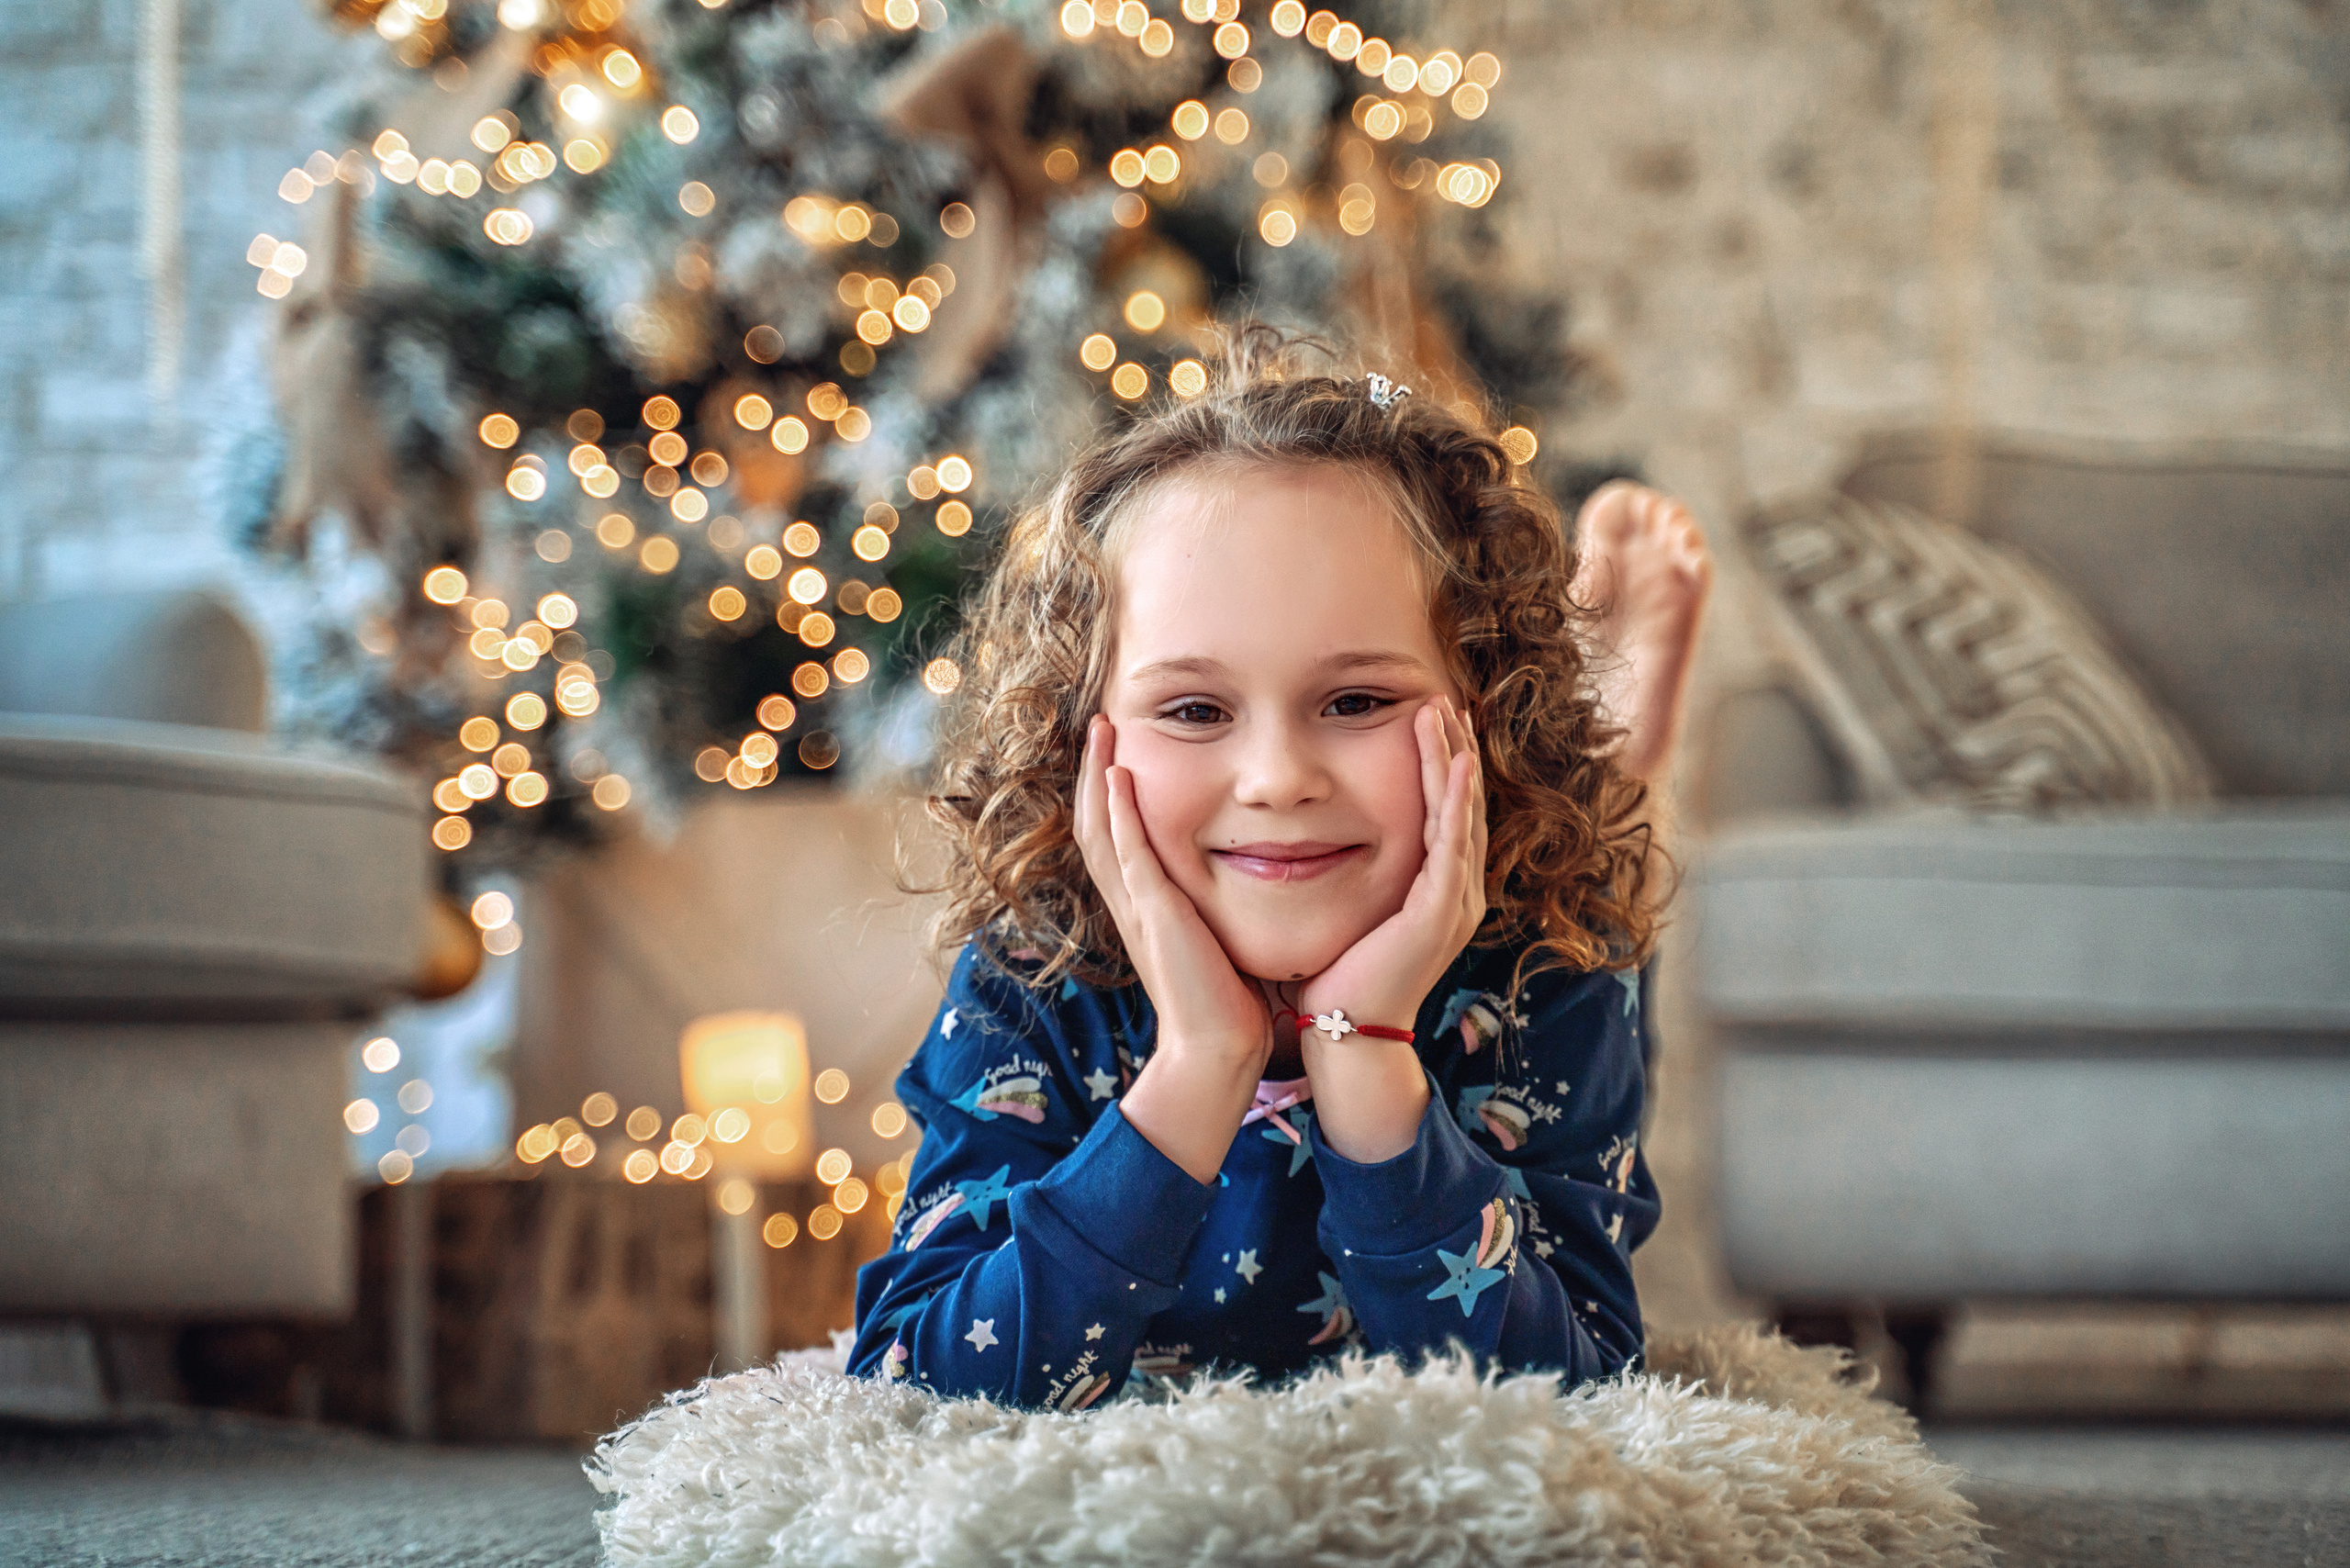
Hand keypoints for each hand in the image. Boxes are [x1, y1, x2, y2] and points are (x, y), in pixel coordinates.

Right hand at [1073, 715, 1270, 1179]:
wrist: (1218, 1051)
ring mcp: (1137, 908)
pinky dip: (1122, 813)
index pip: (1115, 837)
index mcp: (1143, 908)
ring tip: (1102, 730)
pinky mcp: (1154, 916)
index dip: (1109, 793)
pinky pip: (1129, 854)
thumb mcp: (1215, 940)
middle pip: (1095, 823)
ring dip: (1099, 776)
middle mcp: (1130, 903)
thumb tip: (1243, 882)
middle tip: (1099, 723)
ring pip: (1102, 829)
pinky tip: (1122, 776)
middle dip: (1094, 770)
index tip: (1117, 750)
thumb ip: (1214, 909)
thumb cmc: (1226, 1002)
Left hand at [1297, 694, 1487, 1033]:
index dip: (1442, 763)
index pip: (1447, 812)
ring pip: (1461, 813)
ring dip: (1454, 757)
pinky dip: (1455, 799)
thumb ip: (1352, 870)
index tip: (1430, 718)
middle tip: (1444, 698)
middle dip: (1454, 747)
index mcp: (1437, 890)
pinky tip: (1454, 761)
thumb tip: (1318, 832)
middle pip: (1462, 803)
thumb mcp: (1350, 907)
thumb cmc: (1337, 974)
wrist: (1346, 1031)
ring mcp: (1454, 902)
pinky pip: (1453, 844)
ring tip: (1445, 711)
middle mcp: (1456, 892)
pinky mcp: (1440, 913)